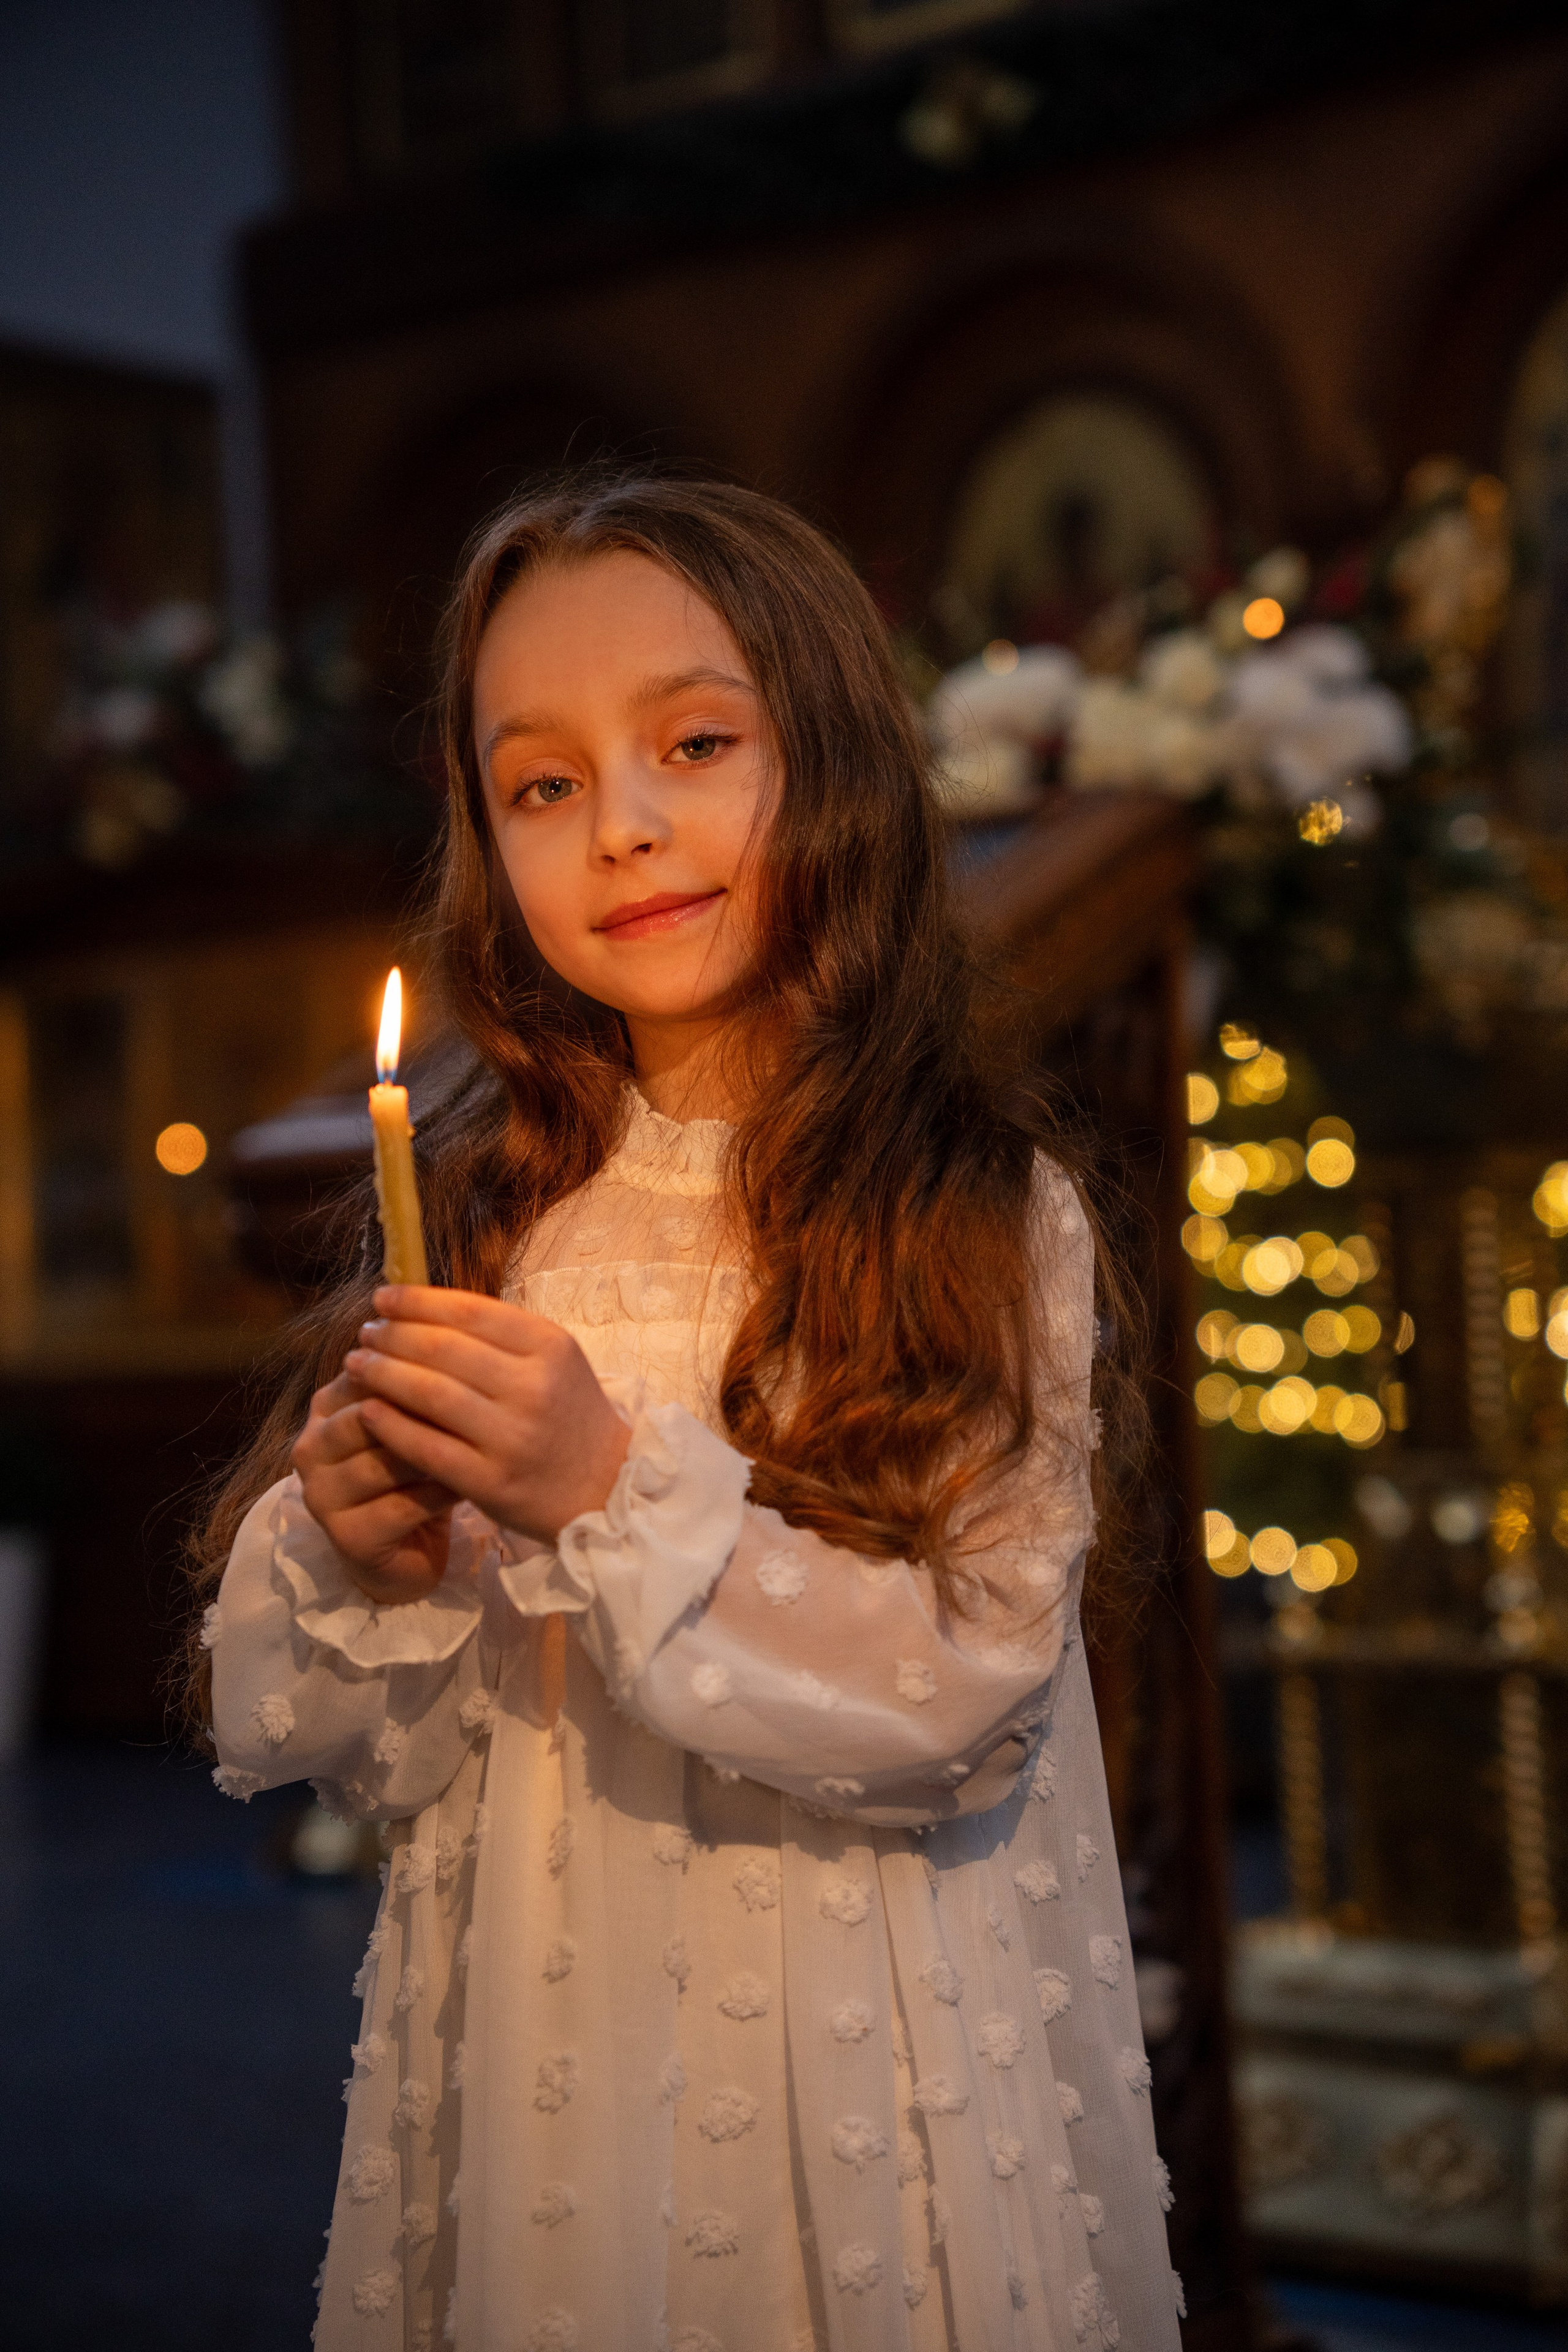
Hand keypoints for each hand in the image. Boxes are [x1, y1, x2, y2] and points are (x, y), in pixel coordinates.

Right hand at [291, 1366, 456, 1605]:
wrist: (409, 1547)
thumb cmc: (417, 1469)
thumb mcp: (416, 1416)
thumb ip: (420, 1376)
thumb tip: (461, 1325)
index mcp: (325, 1405)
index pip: (365, 1370)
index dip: (418, 1362)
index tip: (471, 1358)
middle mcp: (312, 1446)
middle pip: (367, 1413)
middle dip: (423, 1406)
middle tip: (478, 1399)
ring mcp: (322, 1495)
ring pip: (383, 1461)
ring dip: (434, 1451)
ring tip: (478, 1441)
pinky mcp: (347, 1537)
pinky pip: (400, 1506)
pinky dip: (438, 1493)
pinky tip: (468, 1484)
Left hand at [343, 1286, 630, 1544]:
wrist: (606, 1488)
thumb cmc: (569, 1416)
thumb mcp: (554, 1361)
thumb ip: (500, 1335)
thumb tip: (422, 1307)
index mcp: (550, 1347)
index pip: (470, 1311)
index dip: (417, 1301)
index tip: (383, 1297)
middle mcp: (533, 1387)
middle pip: (443, 1349)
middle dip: (391, 1335)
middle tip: (364, 1332)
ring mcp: (512, 1436)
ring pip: (429, 1393)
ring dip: (382, 1373)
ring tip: (355, 1364)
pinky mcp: (491, 1481)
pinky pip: (427, 1446)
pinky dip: (390, 1425)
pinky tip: (367, 1410)